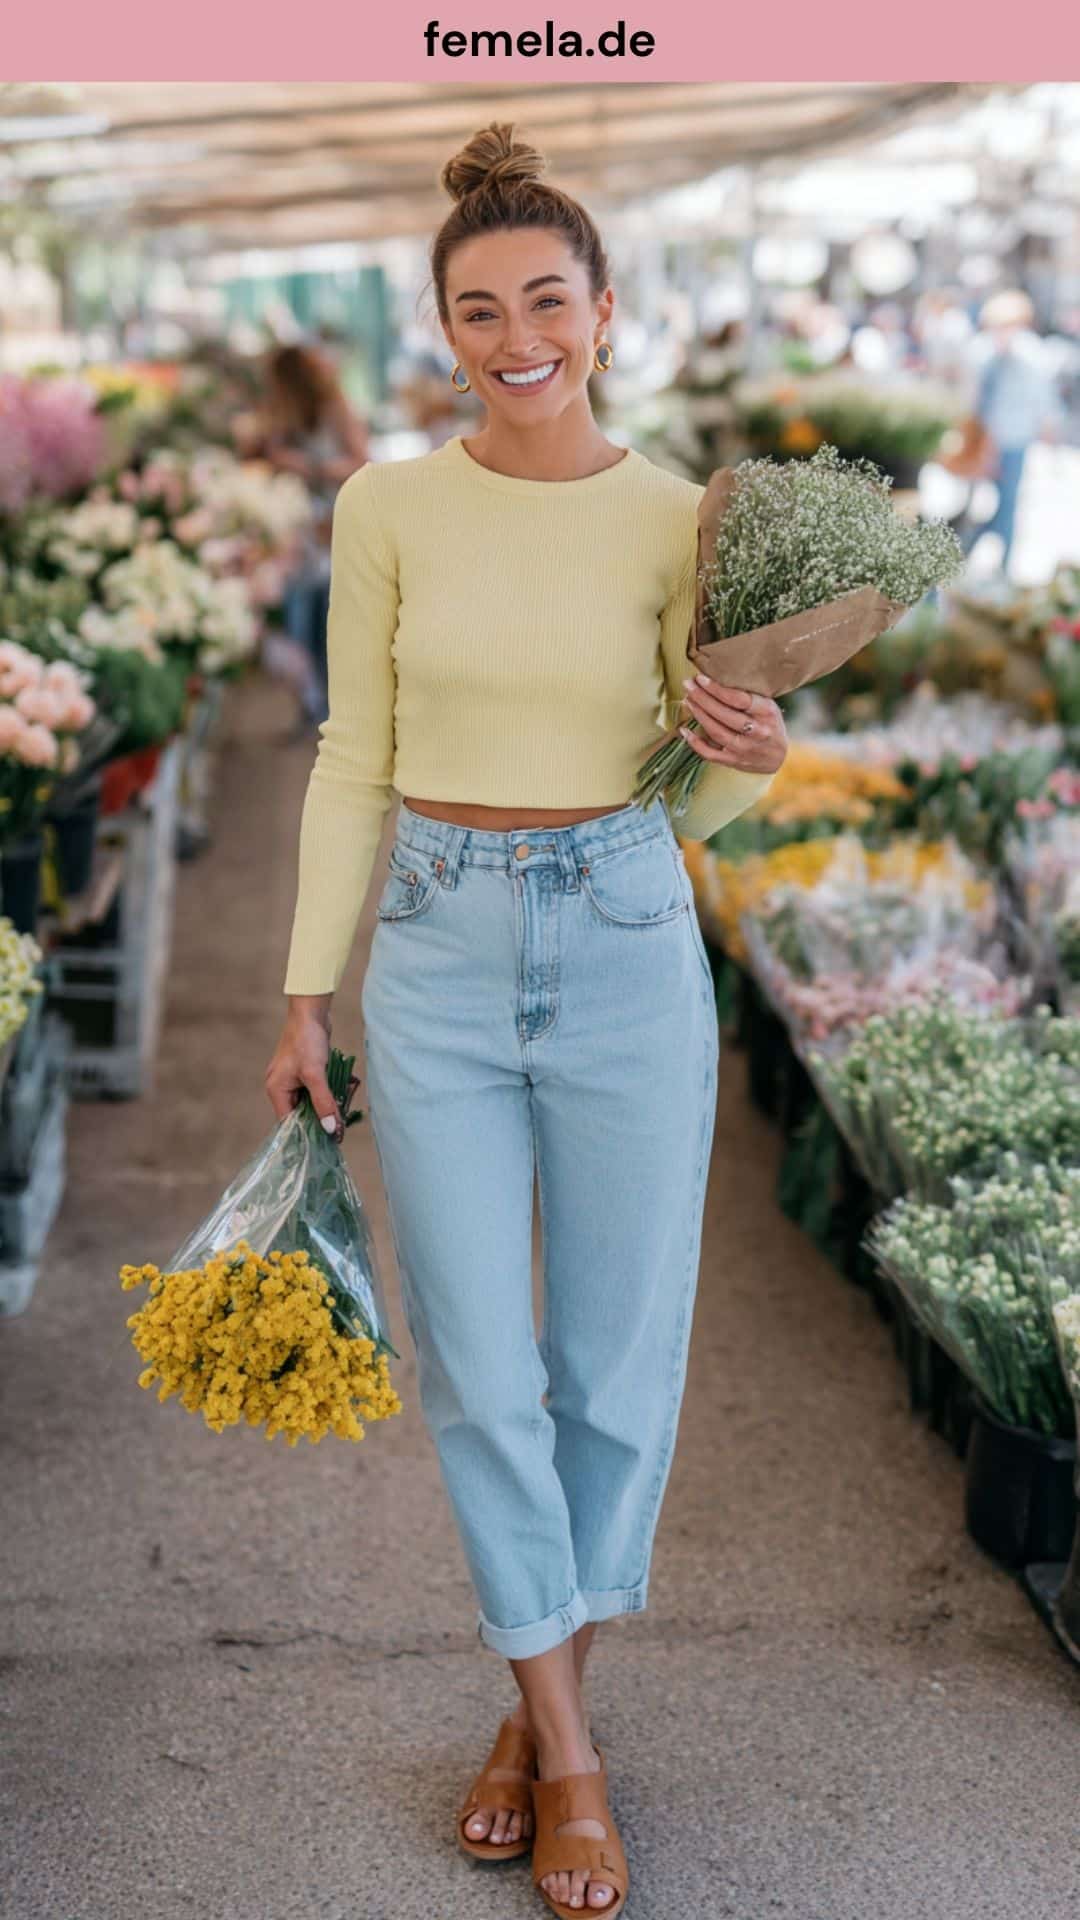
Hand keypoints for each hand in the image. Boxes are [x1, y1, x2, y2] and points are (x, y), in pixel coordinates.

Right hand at [264, 1009, 343, 1144]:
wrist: (311, 1012)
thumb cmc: (307, 1040)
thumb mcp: (315, 1074)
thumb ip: (323, 1102)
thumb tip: (330, 1129)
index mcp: (276, 1090)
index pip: (289, 1123)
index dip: (306, 1133)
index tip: (326, 1142)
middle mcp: (281, 1087)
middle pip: (301, 1113)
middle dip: (320, 1117)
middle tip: (340, 1127)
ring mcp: (293, 1079)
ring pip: (311, 1101)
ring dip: (327, 1104)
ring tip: (344, 1108)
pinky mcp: (305, 1072)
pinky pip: (316, 1089)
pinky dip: (329, 1092)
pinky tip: (344, 1090)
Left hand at [678, 674, 787, 772]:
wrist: (780, 757)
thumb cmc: (770, 725)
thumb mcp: (768, 706)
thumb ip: (749, 695)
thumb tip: (717, 678)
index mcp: (767, 713)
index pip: (739, 699)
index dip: (717, 689)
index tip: (701, 678)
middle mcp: (757, 731)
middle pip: (724, 714)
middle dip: (702, 698)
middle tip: (688, 685)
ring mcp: (745, 748)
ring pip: (716, 731)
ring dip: (698, 714)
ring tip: (687, 700)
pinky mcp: (734, 761)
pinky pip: (711, 754)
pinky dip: (695, 743)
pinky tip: (684, 730)